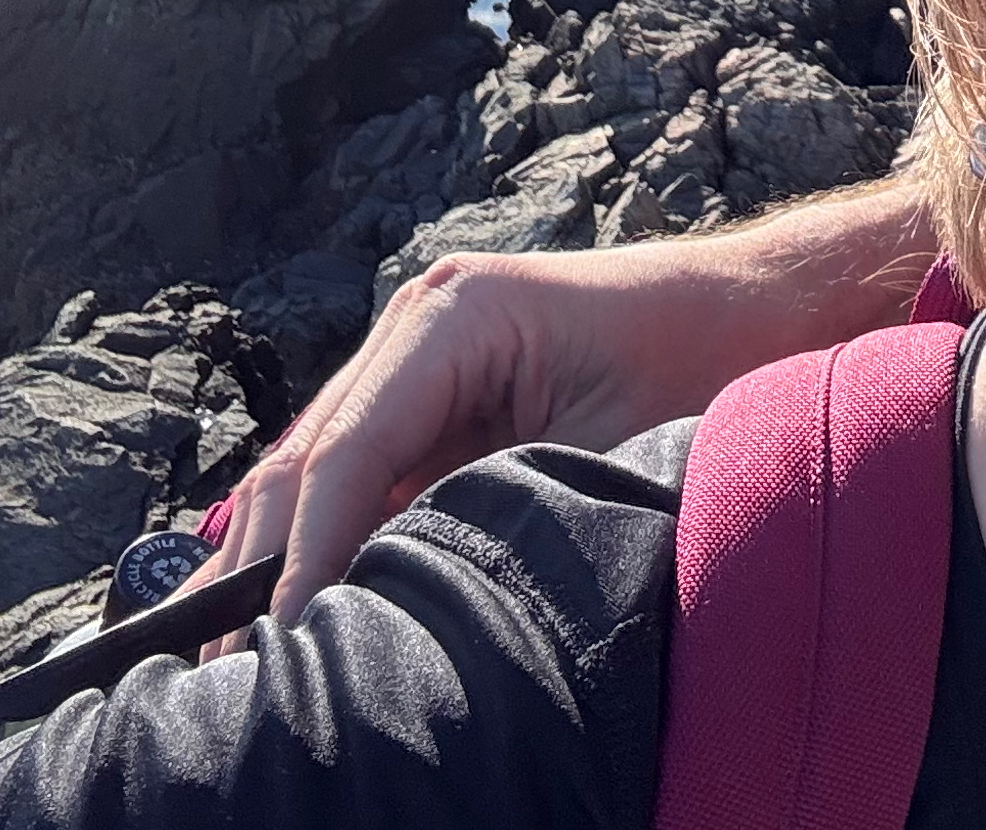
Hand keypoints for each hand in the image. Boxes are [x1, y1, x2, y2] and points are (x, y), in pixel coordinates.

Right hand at [191, 179, 935, 636]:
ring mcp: (420, 358)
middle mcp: (417, 323)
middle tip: (221, 672)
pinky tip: (296, 616)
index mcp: (455, 314)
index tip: (278, 640)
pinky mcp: (437, 398)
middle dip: (261, 564)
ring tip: (233, 657)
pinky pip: (363, 477)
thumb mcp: (604, 454)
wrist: (764, 312)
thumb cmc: (706, 368)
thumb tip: (402, 601)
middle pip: (310, 457)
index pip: (349, 447)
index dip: (307, 552)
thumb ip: (497, 513)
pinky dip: (329, 543)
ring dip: (280, 559)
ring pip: (321, 471)